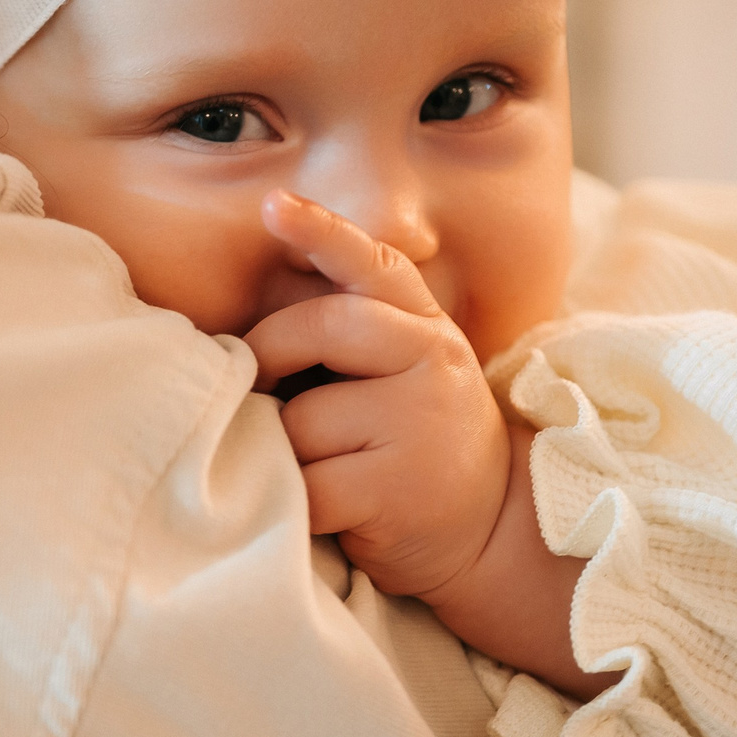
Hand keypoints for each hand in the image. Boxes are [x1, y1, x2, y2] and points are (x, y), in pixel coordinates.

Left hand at [241, 190, 508, 600]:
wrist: (489, 531)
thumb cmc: (414, 445)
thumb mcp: (402, 376)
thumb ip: (353, 336)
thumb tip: (247, 332)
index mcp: (425, 327)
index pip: (376, 265)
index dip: (324, 231)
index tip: (274, 204)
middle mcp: (431, 361)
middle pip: (322, 327)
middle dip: (269, 355)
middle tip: (259, 388)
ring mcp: (419, 424)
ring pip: (302, 419)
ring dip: (287, 450)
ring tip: (322, 469)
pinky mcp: (397, 489)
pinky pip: (309, 485)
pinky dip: (298, 502)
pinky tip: (325, 510)